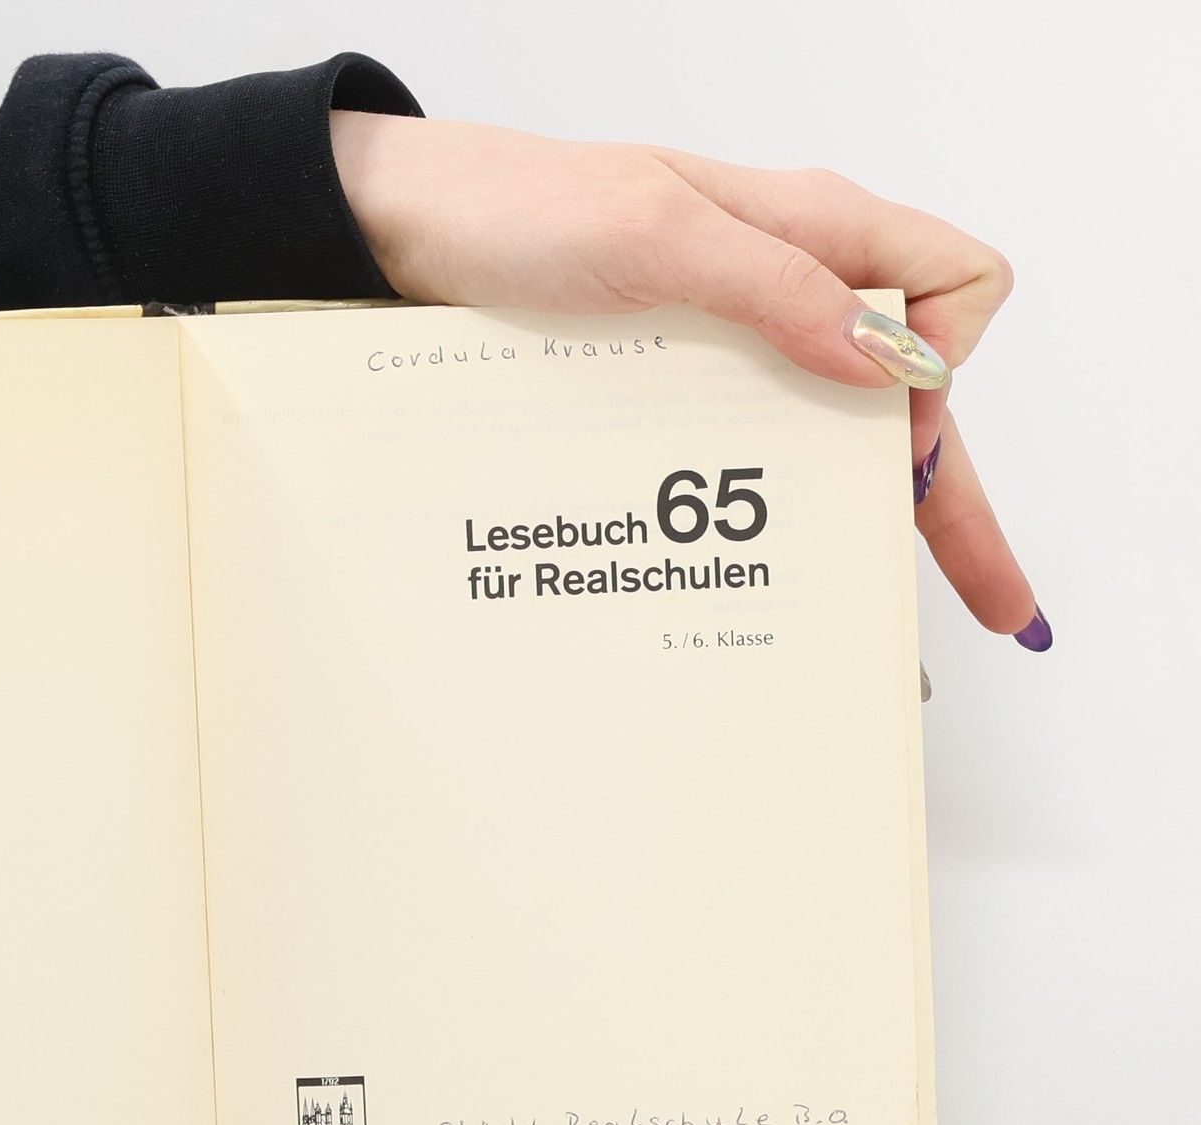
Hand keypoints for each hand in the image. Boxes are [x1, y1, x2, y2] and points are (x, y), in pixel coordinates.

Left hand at [332, 114, 1046, 651]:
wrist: (414, 234)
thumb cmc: (526, 209)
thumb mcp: (660, 235)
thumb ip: (781, 288)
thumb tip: (891, 367)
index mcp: (811, 232)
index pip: (954, 288)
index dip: (946, 365)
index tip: (888, 430)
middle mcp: (785, 291)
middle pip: (906, 401)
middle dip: (953, 501)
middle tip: (996, 608)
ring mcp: (729, 348)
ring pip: (828, 443)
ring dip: (856, 526)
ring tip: (868, 629)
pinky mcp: (670, 392)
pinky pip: (745, 457)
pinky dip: (766, 515)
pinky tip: (760, 577)